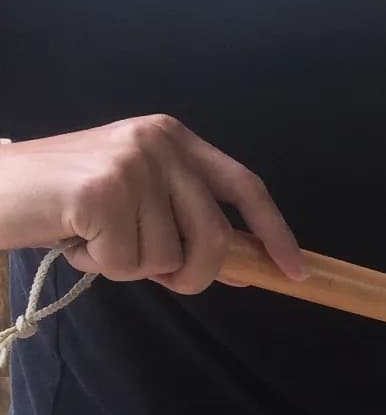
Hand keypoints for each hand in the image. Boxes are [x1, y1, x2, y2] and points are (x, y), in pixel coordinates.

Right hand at [0, 115, 304, 293]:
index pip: (244, 186)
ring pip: (166, 257)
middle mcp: (159, 143)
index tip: (295, 271)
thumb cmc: (61, 203)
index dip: (274, 231)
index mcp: (174, 139)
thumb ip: (186, 224)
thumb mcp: (135, 201)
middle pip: (213, 238)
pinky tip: (72, 239)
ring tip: (91, 239)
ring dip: (128, 266)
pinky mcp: (103, 192)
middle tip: (152, 275)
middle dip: (190, 275)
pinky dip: (98, 266)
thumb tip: (246, 268)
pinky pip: (127, 262)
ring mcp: (132, 164)